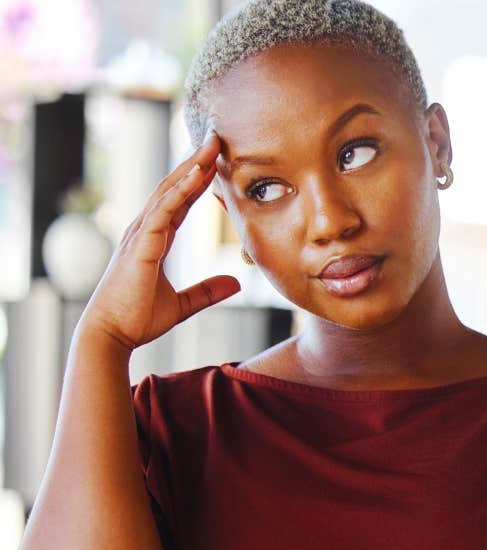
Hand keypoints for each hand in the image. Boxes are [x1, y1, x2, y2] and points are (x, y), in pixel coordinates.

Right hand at [78, 133, 239, 351]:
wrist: (111, 334)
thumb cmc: (137, 318)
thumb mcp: (182, 304)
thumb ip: (207, 291)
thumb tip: (236, 283)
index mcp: (154, 239)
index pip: (180, 202)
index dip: (198, 181)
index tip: (217, 161)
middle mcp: (145, 230)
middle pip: (174, 188)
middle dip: (196, 163)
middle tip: (218, 139)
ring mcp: (140, 234)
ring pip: (169, 192)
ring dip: (191, 167)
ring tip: (212, 145)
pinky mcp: (140, 245)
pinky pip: (163, 211)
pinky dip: (180, 191)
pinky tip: (197, 174)